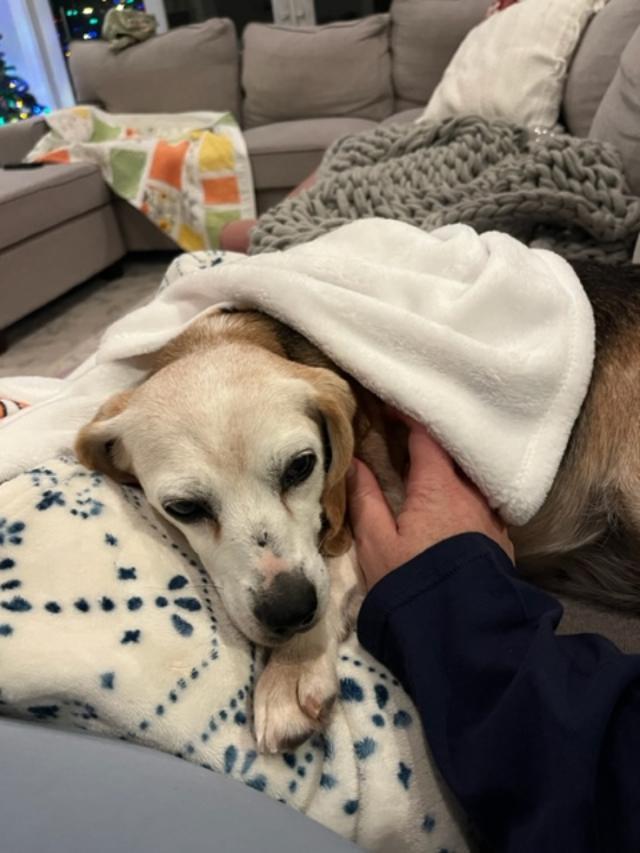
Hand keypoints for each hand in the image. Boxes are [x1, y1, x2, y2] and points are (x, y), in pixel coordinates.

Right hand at [347, 415, 513, 590]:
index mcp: (439, 486)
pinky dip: (463, 493)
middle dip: (429, 442)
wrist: (461, 631)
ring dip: (449, 469)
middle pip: (453, 452)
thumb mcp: (376, 543)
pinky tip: (450, 505)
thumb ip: (365, 498)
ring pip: (469, 478)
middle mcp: (472, 493)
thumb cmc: (411, 581)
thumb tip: (355, 463)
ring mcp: (491, 515)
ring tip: (425, 470)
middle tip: (403, 439)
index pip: (426, 435)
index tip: (388, 409)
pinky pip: (481, 501)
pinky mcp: (500, 538)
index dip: (407, 416)